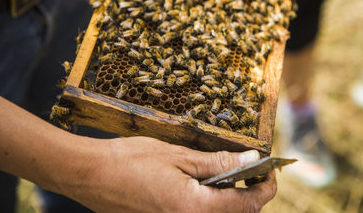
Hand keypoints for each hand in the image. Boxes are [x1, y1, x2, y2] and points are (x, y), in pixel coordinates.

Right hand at [66, 136, 276, 212]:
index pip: (247, 204)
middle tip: (249, 171)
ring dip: (230, 200)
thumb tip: (250, 161)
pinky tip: (203, 184)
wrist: (91, 176)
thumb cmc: (130, 161)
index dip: (265, 187)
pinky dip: (209, 203)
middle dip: (249, 195)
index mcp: (195, 209)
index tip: (271, 172)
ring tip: (227, 175)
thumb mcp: (178, 156)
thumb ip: (218, 162)